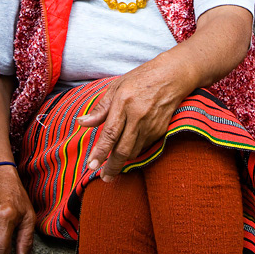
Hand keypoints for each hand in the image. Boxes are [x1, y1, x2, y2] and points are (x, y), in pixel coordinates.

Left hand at [76, 55, 193, 181]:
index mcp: (124, 102)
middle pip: (123, 149)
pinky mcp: (161, 130)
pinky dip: (134, 152)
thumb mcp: (116, 87)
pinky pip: (144, 147)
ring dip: (123, 161)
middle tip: (104, 177)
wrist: (172, 76)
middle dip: (112, 166)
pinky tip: (127, 152)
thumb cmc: (140, 79)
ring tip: (112, 166)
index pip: (110, 133)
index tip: (92, 166)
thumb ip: (99, 109)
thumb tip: (81, 123)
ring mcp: (151, 124)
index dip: (100, 152)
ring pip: (134, 151)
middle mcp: (138, 115)